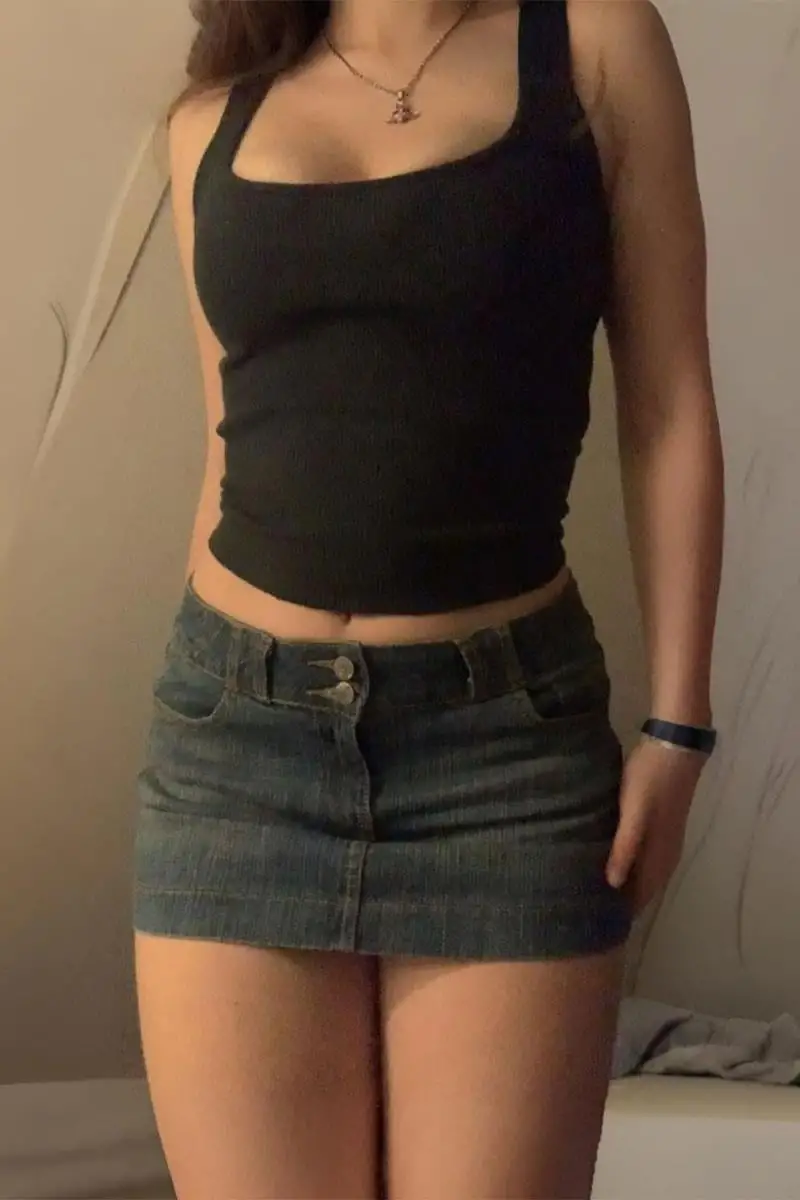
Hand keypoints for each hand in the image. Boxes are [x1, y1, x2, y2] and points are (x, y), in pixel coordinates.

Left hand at [606, 737, 705, 914]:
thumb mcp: (633, 812)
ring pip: (645, 876)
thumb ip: (625, 847)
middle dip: (619, 904)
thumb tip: (613, 885)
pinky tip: (613, 864)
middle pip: (643, 891)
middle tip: (585, 913)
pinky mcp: (662, 827)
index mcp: (659, 856)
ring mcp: (667, 842)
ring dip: (625, 887)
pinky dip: (630, 869)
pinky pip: (645, 860)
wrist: (675, 747)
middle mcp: (666, 856)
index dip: (620, 914)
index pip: (639, 898)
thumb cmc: (650, 779)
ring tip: (594, 895)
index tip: (591, 926)